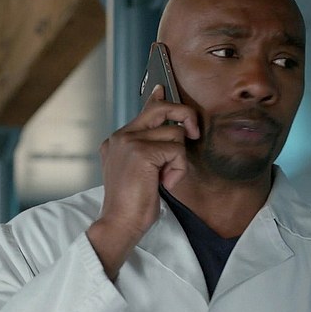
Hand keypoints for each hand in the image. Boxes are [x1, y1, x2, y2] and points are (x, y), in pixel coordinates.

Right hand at [87, 84, 199, 279]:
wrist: (120, 223)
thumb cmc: (133, 203)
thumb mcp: (141, 171)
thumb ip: (150, 148)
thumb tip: (171, 132)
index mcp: (116, 140)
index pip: (144, 111)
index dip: (159, 99)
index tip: (162, 88)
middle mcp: (120, 136)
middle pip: (162, 109)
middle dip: (185, 116)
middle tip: (194, 134)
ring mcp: (128, 141)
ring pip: (174, 134)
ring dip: (178, 160)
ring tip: (164, 178)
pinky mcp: (141, 151)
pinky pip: (177, 150)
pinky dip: (177, 169)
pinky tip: (163, 183)